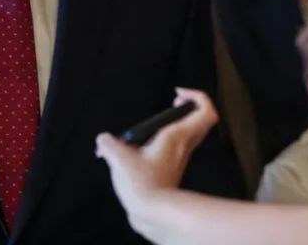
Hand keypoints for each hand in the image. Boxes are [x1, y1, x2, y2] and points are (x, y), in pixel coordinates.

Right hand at [95, 89, 216, 233]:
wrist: (153, 214)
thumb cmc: (142, 183)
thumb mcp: (118, 158)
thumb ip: (109, 143)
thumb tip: (103, 140)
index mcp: (177, 135)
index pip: (205, 110)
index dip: (196, 96)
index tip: (176, 94)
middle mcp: (184, 145)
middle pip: (200, 120)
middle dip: (188, 107)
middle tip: (172, 104)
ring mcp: (179, 159)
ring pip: (188, 134)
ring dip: (174, 125)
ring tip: (151, 127)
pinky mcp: (171, 170)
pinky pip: (174, 148)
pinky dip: (163, 142)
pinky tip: (140, 149)